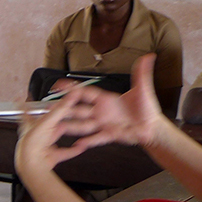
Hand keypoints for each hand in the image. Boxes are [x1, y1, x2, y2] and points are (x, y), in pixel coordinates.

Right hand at [31, 52, 164, 153]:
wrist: (151, 127)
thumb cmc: (146, 108)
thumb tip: (149, 56)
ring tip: (58, 128)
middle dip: (65, 109)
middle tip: (50, 108)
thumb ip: (142, 73)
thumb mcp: (143, 89)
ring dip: (71, 126)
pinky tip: (78, 145)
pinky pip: (96, 139)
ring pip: (83, 125)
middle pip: (79, 110)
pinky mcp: (109, 135)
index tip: (58, 84)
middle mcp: (101, 112)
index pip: (84, 92)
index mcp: (105, 99)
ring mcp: (103, 124)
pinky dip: (88, 141)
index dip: (71, 88)